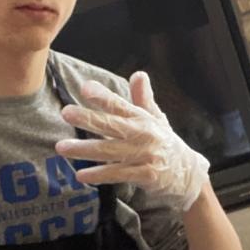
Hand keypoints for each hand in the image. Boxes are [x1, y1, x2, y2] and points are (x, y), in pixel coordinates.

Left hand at [55, 71, 209, 211]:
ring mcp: (144, 156)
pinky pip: (118, 174)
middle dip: (88, 119)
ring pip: (110, 151)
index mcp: (143, 119)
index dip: (104, 97)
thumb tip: (139, 74)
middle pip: (112, 125)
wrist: (188, 173)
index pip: (121, 105)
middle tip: (66, 112)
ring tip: (61, 147)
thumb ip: (143, 98)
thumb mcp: (156, 119)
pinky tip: (81, 175)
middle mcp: (142, 135)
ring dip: (85, 149)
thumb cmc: (165, 143)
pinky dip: (99, 175)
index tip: (86, 89)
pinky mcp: (145, 175)